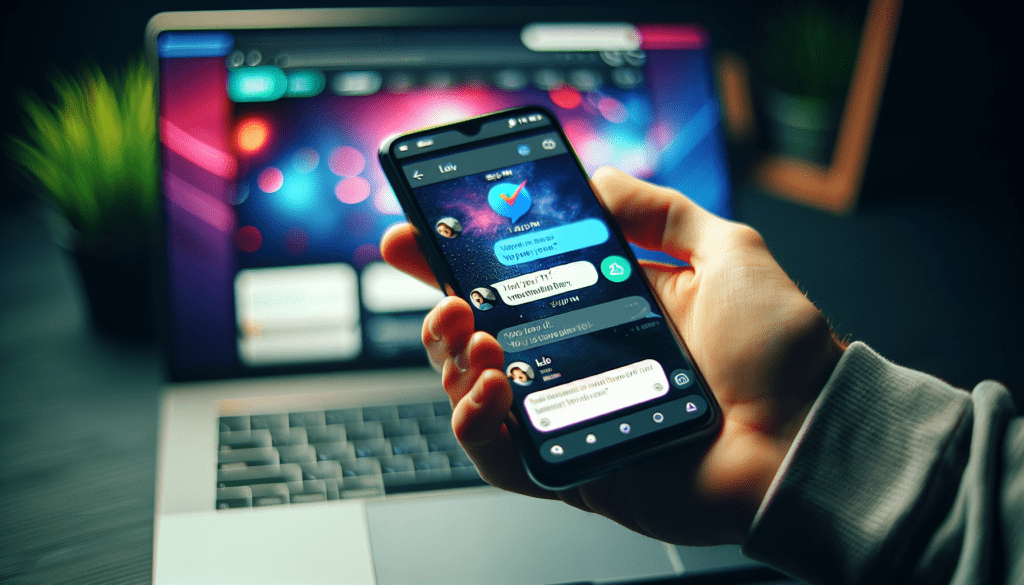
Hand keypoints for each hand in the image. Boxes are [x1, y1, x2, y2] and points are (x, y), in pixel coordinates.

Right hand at [380, 167, 844, 545]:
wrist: (810, 438)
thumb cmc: (778, 351)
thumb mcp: (726, 249)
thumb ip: (662, 210)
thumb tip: (599, 177)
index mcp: (607, 312)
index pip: (518, 283)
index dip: (461, 260)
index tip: (421, 232)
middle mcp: (581, 363)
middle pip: (481, 338)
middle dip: (440, 310)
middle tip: (440, 292)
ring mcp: (572, 416)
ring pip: (477, 394)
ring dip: (453, 362)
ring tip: (474, 338)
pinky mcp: (573, 468)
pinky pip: (501, 458)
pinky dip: (475, 427)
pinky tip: (486, 392)